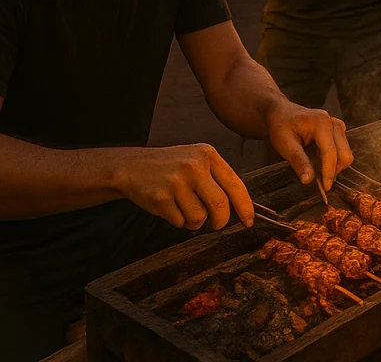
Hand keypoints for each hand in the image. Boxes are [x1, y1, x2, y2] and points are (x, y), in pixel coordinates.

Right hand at [117, 143, 252, 230]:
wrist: (131, 166)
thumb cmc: (170, 167)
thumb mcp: (196, 161)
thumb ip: (217, 179)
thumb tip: (240, 207)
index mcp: (208, 155)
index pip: (235, 185)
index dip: (245, 206)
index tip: (248, 221)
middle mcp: (194, 166)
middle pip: (220, 205)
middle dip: (220, 221)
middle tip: (215, 225)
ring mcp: (176, 181)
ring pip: (199, 217)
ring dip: (194, 221)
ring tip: (184, 207)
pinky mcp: (161, 197)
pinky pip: (180, 222)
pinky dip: (178, 221)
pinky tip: (170, 207)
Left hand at [265, 101, 353, 189]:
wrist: (281, 113)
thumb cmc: (280, 126)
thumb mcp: (284, 144)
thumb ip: (298, 161)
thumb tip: (308, 180)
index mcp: (321, 122)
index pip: (330, 152)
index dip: (329, 172)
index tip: (325, 188)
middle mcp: (333, 123)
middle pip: (344, 154)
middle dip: (333, 171)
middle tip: (319, 183)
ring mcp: (338, 126)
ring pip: (346, 154)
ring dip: (334, 167)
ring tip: (315, 170)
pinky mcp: (338, 132)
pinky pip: (342, 151)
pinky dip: (333, 162)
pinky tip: (318, 162)